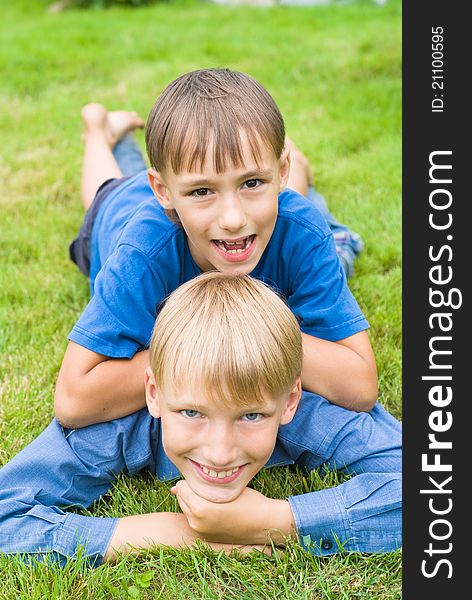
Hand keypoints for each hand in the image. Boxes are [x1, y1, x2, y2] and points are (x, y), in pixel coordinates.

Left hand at [171, 480, 294, 545]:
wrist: (263, 523)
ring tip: (213, 499)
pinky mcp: (205, 537)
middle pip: (181, 499)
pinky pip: (194, 520)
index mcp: (199, 507)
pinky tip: (216, 510)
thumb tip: (173, 489)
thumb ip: (197, 486)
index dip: (194, 480)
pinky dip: (199, 513)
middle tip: (210, 489)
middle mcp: (196, 522)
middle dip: (191, 492)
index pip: (182, 486)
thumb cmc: (246, 500)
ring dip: (194, 503)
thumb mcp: (223, 488)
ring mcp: (200, 532)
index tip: (207, 480)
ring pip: (186, 509)